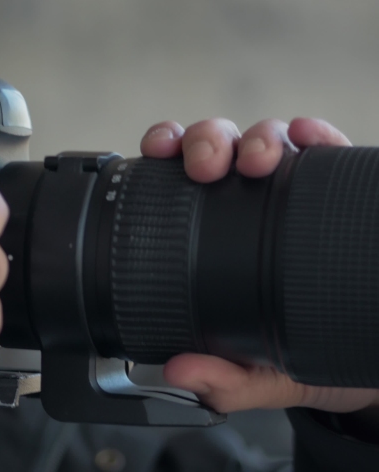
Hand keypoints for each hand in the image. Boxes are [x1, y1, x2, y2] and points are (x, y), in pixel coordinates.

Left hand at [140, 117, 378, 414]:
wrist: (373, 362)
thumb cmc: (307, 356)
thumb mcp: (261, 374)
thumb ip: (221, 378)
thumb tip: (178, 372)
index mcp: (213, 234)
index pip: (177, 180)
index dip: (164, 153)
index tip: (157, 152)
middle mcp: (249, 204)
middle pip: (217, 148)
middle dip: (204, 142)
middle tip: (205, 167)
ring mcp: (295, 194)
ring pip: (267, 139)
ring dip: (256, 137)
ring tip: (257, 161)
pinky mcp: (342, 191)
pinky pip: (329, 149)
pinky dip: (315, 134)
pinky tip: (308, 138)